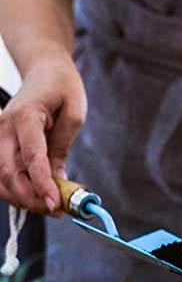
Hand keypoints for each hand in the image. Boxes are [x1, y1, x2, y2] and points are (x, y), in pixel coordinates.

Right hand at [0, 62, 86, 212]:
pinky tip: (35, 196)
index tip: (54, 203)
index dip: (41, 183)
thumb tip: (57, 179)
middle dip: (31, 197)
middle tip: (57, 210)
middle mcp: (4, 126)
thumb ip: (62, 147)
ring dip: (22, 197)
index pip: (31, 157)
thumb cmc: (62, 88)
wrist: (45, 71)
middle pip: (8, 172)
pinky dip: (15, 189)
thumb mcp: (74, 114)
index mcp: (26, 116)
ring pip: (0, 177)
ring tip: (50, 207)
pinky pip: (0, 173)